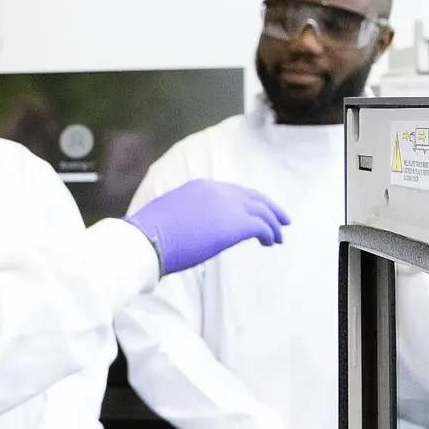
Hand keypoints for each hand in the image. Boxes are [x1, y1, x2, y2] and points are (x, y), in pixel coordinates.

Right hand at [127, 178, 288, 276]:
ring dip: (273, 223)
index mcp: (201, 186)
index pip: (233, 191)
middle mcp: (217, 191)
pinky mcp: (236, 224)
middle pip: (252, 196)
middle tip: (281, 220)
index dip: (248, 201)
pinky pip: (261, 226)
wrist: (147, 239)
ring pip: (262, 210)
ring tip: (279, 236)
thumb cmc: (150, 233)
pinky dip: (270, 233)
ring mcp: (228, 206)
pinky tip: (270, 243)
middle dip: (269, 208)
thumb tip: (191, 228)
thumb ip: (189, 215)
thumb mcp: (171, 214)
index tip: (255, 212)